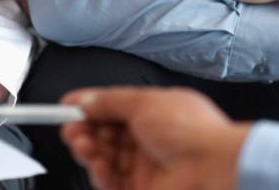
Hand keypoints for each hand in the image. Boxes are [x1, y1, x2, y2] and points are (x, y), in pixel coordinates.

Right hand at [60, 87, 249, 189]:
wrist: (212, 166)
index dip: (90, 106)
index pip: (114, 107)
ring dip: (89, 150)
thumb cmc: (190, 130)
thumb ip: (111, 102)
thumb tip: (86, 99)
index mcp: (154, 112)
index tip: (66, 105)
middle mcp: (149, 138)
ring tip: (82, 144)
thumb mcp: (144, 103)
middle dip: (85, 129)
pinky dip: (100, 173)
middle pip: (106, 133)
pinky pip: (111, 181)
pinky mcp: (140, 188)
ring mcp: (145, 164)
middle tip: (71, 127)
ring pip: (105, 157)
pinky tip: (97, 164)